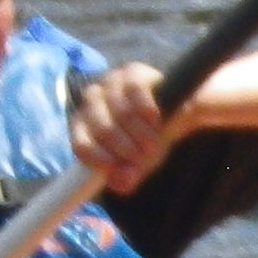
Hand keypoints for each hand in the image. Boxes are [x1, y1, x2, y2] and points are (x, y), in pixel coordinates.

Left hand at [70, 62, 169, 192]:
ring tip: (154, 144)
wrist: (176, 110)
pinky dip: (148, 112)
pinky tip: (157, 121)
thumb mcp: (138, 162)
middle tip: (145, 158)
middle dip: (127, 149)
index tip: (117, 169)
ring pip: (122, 113)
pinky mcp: (132, 72)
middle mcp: (92, 99)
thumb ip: (128, 174)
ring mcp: (111, 83)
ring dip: (141, 134)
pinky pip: (136, 93)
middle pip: (104, 129)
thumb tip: (121, 185)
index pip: (81, 144)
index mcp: (84, 124)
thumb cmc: (147, 138)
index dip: (98, 159)